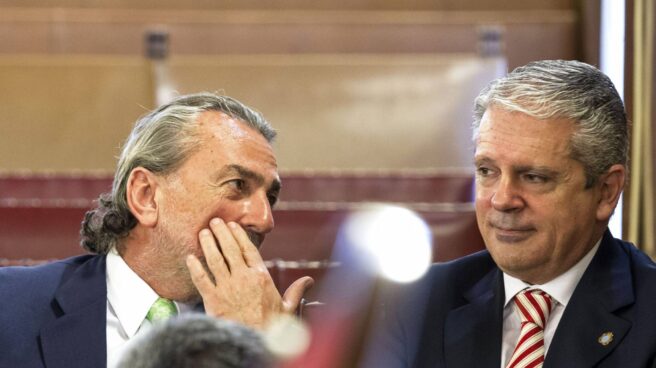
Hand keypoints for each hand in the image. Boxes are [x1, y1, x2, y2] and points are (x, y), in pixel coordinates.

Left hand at [186, 218, 313, 328]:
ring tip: (203, 232)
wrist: (255, 342)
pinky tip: (189, 257)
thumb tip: (309, 280)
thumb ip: (296, 291)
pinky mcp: (213, 300)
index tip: (232, 225)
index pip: (248, 250)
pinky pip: (201, 279)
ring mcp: (227, 288)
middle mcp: (243, 278)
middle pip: (230, 249)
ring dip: (208, 244)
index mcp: (261, 276)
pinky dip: (194, 267)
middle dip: (221, 233)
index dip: (239, 235)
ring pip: (215, 260)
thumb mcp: (288, 308)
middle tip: (215, 221)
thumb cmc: (272, 327)